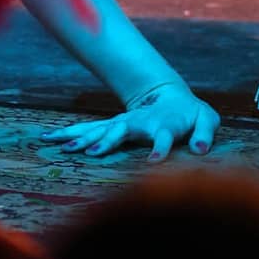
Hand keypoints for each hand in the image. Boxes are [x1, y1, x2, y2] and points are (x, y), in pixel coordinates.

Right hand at [40, 78, 220, 162]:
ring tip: (63, 146)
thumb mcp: (206, 120)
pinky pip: (90, 130)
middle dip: (106, 140)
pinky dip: (72, 134)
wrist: (170, 97)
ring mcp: (124, 123)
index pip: (164, 136)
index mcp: (164, 124)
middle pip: (122, 130)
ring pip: (100, 129)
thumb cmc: (191, 114)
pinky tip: (52, 138)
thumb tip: (200, 150)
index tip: (154, 161)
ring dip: (82, 138)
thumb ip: (205, 134)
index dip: (160, 148)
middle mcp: (140, 122)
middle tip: (89, 152)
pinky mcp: (114, 127)